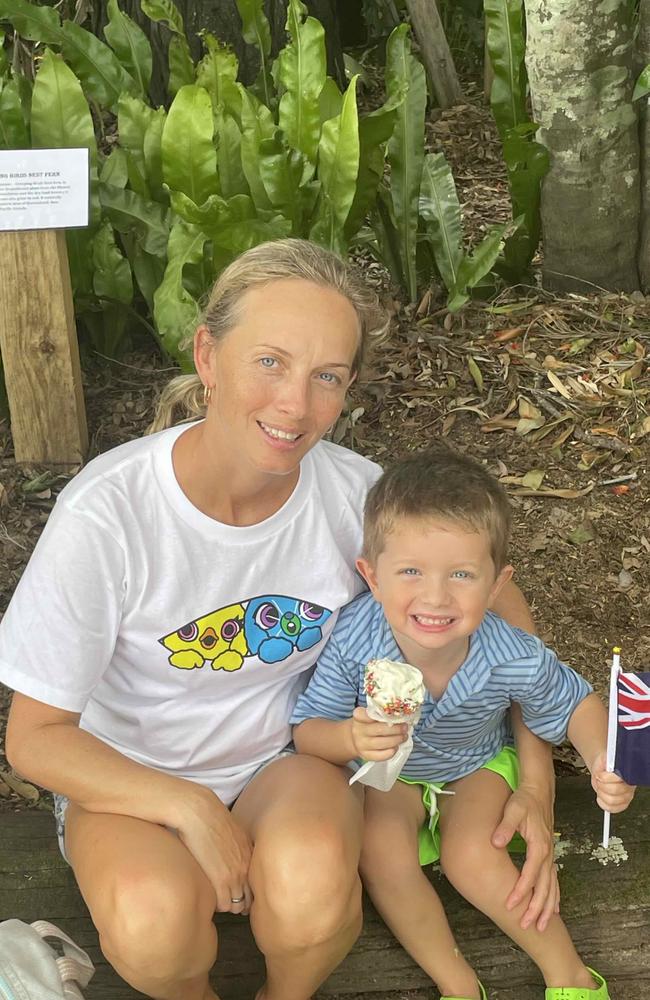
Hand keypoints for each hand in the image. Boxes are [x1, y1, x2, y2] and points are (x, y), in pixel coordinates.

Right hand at [176, 786, 252, 914]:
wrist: (199, 812)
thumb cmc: (210, 818)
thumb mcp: (233, 832)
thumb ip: (237, 847)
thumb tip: (231, 855)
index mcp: (251, 855)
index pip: (255, 885)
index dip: (245, 893)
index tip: (236, 895)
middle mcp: (247, 867)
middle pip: (249, 899)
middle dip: (240, 903)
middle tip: (227, 903)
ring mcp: (236, 875)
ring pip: (237, 906)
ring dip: (228, 906)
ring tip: (217, 902)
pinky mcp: (221, 881)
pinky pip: (223, 905)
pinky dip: (217, 906)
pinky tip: (210, 899)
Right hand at [350, 706, 407, 760]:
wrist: (356, 739)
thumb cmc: (368, 724)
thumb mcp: (369, 715)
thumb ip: (380, 713)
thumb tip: (401, 715)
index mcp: (358, 717)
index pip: (365, 714)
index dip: (378, 713)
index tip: (393, 713)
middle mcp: (358, 730)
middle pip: (379, 729)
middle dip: (396, 729)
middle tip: (405, 727)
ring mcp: (361, 744)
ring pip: (382, 743)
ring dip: (397, 740)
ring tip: (404, 736)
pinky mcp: (366, 755)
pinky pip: (382, 755)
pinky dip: (392, 751)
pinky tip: (396, 746)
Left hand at [491, 782, 557, 931]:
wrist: (538, 790)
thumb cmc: (524, 800)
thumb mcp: (512, 810)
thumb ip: (504, 827)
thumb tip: (496, 842)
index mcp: (539, 845)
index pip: (529, 875)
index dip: (520, 891)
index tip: (511, 905)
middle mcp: (547, 853)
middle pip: (544, 886)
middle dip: (535, 907)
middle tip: (526, 925)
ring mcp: (550, 855)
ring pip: (551, 886)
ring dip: (547, 906)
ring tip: (541, 925)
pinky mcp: (548, 854)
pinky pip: (553, 880)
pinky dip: (554, 895)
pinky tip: (552, 907)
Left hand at [591, 751, 635, 812]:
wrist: (602, 769)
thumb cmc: (604, 765)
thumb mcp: (603, 759)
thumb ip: (606, 761)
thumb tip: (608, 766)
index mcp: (627, 773)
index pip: (618, 779)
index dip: (605, 778)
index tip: (599, 774)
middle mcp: (630, 785)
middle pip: (615, 791)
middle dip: (601, 785)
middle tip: (599, 781)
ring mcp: (627, 796)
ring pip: (612, 801)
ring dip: (601, 794)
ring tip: (600, 788)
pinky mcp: (623, 804)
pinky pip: (613, 809)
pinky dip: (603, 804)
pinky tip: (601, 796)